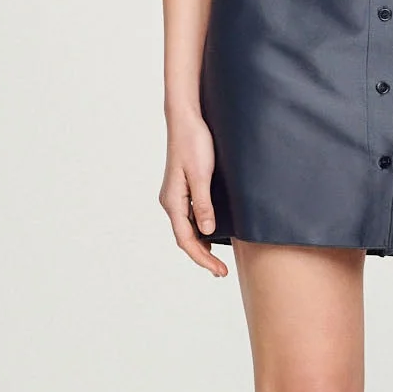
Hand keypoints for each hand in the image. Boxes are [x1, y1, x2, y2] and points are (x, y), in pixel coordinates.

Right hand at [161, 112, 229, 275]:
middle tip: (222, 271)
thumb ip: (203, 204)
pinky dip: (199, 231)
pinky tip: (211, 235)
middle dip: (202, 257)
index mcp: (173, 201)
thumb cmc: (194, 142)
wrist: (186, 119)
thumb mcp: (201, 174)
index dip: (202, 259)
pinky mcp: (182, 189)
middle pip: (185, 238)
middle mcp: (170, 202)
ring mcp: (175, 196)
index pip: (186, 240)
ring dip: (200, 247)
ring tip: (217, 261)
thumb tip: (206, 232)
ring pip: (186, 229)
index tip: (220, 271)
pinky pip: (189, 218)